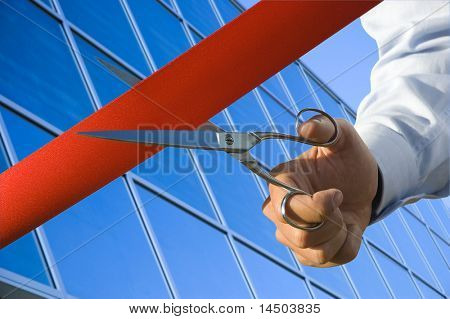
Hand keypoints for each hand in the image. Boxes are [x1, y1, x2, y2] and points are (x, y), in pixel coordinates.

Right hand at [262, 116, 377, 266]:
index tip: (337, 193)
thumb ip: (325, 127)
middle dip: (331, 223)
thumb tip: (305, 128)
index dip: (316, 208)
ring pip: (314, 253)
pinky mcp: (308, 252)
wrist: (362, 183)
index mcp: (281, 183)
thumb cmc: (347, 157)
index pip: (285, 208)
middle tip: (341, 201)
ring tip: (343, 214)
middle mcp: (278, 212)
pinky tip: (346, 227)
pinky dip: (347, 245)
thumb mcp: (341, 136)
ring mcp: (291, 235)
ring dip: (340, 234)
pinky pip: (330, 261)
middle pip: (299, 237)